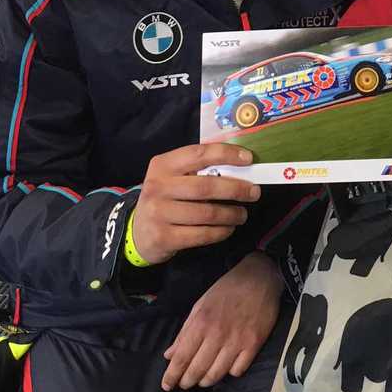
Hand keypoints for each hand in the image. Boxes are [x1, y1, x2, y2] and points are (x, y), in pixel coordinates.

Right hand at [130, 143, 260, 265]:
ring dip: (231, 213)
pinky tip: (228, 228)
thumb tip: (239, 166)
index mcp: (163, 165)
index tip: (249, 158)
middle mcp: (158, 187)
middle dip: (236, 189)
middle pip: (206, 186)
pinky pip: (201, 234)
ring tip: (242, 214)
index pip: (199, 154)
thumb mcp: (172, 177)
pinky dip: (220, 232)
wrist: (137, 232)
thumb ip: (198, 170)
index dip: (226, 154)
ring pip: (206, 213)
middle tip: (254, 192)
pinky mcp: (164, 237)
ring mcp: (159, 213)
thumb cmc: (165, 199)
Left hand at [161, 252, 282, 390]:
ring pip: (216, 374)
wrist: (260, 277)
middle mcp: (218, 335)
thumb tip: (170, 354)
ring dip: (206, 381)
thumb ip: (185, 331)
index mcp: (202, 323)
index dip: (172, 375)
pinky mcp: (254, 344)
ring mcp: (237, 341)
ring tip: (202, 379)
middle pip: (197, 370)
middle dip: (187, 381)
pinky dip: (229, 372)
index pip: (181, 357)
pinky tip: (226, 367)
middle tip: (184, 383)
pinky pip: (238, 370)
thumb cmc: (227, 289)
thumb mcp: (201, 304)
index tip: (166, 386)